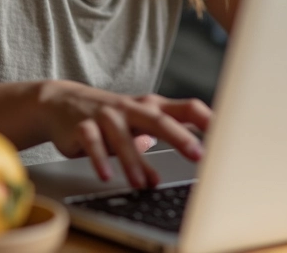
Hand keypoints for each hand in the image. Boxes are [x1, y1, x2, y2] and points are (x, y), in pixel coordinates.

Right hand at [38, 80, 210, 187]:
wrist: (61, 103)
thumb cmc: (108, 116)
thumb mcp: (137, 124)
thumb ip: (157, 141)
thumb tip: (176, 165)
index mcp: (150, 107)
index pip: (184, 108)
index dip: (206, 119)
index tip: (225, 132)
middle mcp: (130, 108)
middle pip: (158, 119)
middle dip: (180, 136)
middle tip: (198, 154)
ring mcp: (106, 115)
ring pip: (123, 135)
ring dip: (134, 161)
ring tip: (144, 183)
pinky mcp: (83, 126)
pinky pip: (92, 142)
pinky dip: (100, 158)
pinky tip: (106, 175)